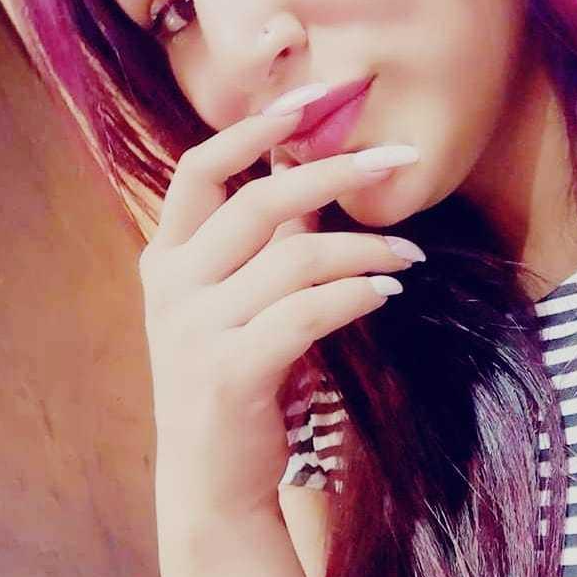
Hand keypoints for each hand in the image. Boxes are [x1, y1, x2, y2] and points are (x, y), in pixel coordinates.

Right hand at [141, 103, 421, 522]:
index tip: (314, 97)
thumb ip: (265, 239)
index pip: (201, 167)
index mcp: (168, 256)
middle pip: (261, 200)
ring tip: (409, 257)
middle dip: (337, 171)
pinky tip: (388, 294)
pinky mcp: (231, 372)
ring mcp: (195, 329)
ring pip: (297, 257)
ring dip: (367, 247)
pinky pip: (307, 312)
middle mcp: (172, 285)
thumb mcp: (236, 298)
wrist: (211, 479)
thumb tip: (314, 170)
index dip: (256, 127)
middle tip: (400, 160)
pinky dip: (356, 295)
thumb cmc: (236, 372)